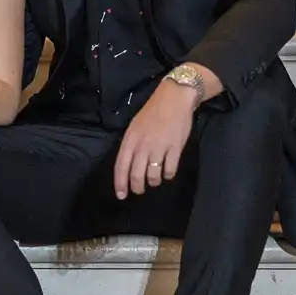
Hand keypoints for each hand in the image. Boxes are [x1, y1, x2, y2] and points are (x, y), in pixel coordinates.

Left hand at [113, 83, 196, 198]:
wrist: (174, 98)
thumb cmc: (153, 111)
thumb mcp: (135, 126)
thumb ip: (131, 145)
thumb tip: (129, 165)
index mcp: (130, 139)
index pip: (121, 166)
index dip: (120, 183)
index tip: (121, 195)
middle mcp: (143, 145)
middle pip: (136, 175)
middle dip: (137, 187)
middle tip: (140, 190)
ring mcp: (159, 147)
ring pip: (153, 176)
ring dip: (154, 182)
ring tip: (155, 179)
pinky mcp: (175, 148)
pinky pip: (170, 170)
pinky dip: (168, 175)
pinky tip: (168, 172)